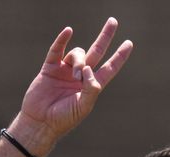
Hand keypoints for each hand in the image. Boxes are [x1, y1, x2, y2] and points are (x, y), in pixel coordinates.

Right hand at [15, 17, 132, 153]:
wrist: (41, 122)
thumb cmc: (64, 119)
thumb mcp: (83, 106)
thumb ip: (91, 88)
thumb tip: (89, 68)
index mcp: (91, 86)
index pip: (109, 68)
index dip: (119, 56)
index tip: (129, 43)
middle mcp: (80, 76)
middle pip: (96, 52)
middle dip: (105, 37)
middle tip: (113, 21)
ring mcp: (65, 71)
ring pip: (78, 54)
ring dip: (79, 60)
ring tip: (75, 75)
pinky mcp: (50, 68)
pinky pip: (57, 50)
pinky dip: (62, 40)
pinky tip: (68, 32)